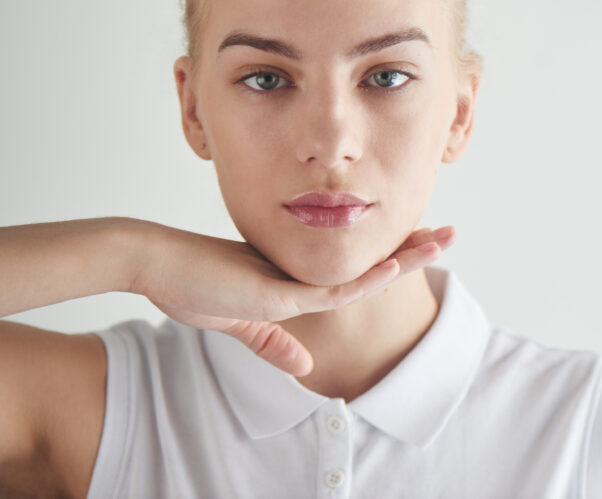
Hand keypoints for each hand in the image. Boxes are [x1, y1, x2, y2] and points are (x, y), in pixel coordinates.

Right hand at [130, 222, 455, 375]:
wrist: (155, 262)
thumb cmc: (190, 285)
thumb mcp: (238, 322)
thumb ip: (273, 344)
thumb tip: (305, 368)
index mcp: (294, 277)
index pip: (353, 271)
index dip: (386, 257)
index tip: (416, 246)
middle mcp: (300, 273)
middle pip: (367, 263)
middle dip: (410, 248)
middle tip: (446, 233)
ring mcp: (292, 281)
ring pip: (361, 271)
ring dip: (405, 255)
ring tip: (442, 239)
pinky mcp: (277, 293)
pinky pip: (331, 291)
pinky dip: (365, 280)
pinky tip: (397, 266)